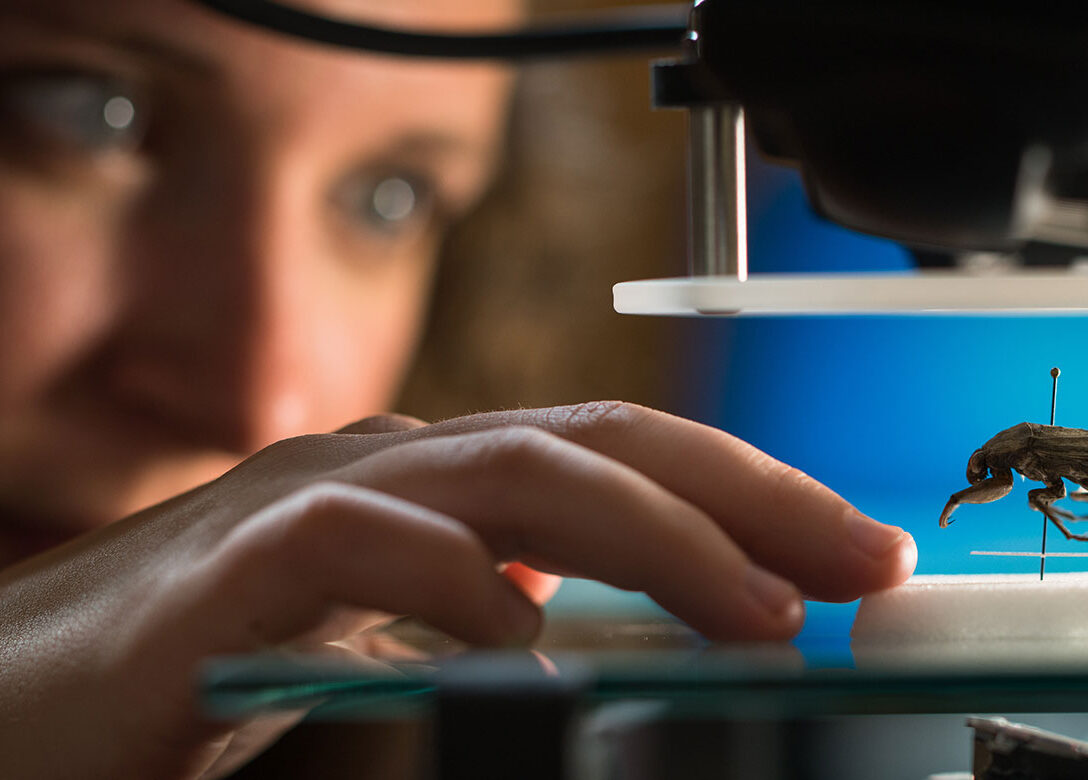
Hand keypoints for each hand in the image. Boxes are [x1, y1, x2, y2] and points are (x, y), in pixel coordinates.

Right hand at [0, 402, 915, 777]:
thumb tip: (630, 665)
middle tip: (862, 564)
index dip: (754, 494)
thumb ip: (508, 637)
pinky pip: (364, 552)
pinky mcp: (231, 571)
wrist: (24, 703)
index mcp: (446, 488)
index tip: (857, 556)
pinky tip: (536, 654)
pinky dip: (463, 594)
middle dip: (748, 495)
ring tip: (759, 614)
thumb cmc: (212, 677)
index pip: (629, 458)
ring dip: (654, 537)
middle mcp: (397, 470)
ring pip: (514, 473)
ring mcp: (314, 501)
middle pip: (603, 441)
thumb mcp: (402, 651)